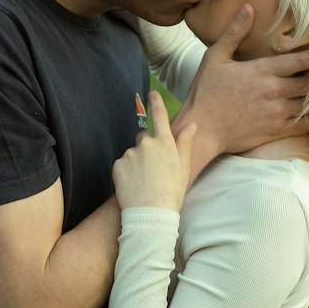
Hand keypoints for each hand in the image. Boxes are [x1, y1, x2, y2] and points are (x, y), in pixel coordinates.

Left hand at [112, 90, 195, 211]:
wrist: (151, 214)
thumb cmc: (171, 193)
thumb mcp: (183, 168)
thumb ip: (184, 144)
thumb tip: (191, 124)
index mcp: (165, 144)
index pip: (160, 116)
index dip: (155, 103)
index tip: (152, 93)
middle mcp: (146, 144)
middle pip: (143, 137)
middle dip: (146, 148)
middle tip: (153, 169)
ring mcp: (130, 154)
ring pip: (132, 153)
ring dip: (136, 162)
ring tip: (144, 181)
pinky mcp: (117, 165)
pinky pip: (122, 164)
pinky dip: (126, 172)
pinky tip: (134, 185)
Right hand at [173, 6, 308, 170]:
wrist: (201, 131)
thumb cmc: (205, 93)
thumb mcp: (215, 57)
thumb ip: (234, 33)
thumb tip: (248, 8)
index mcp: (262, 70)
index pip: (301, 60)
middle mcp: (274, 90)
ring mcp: (277, 112)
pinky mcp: (276, 130)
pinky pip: (305, 124)